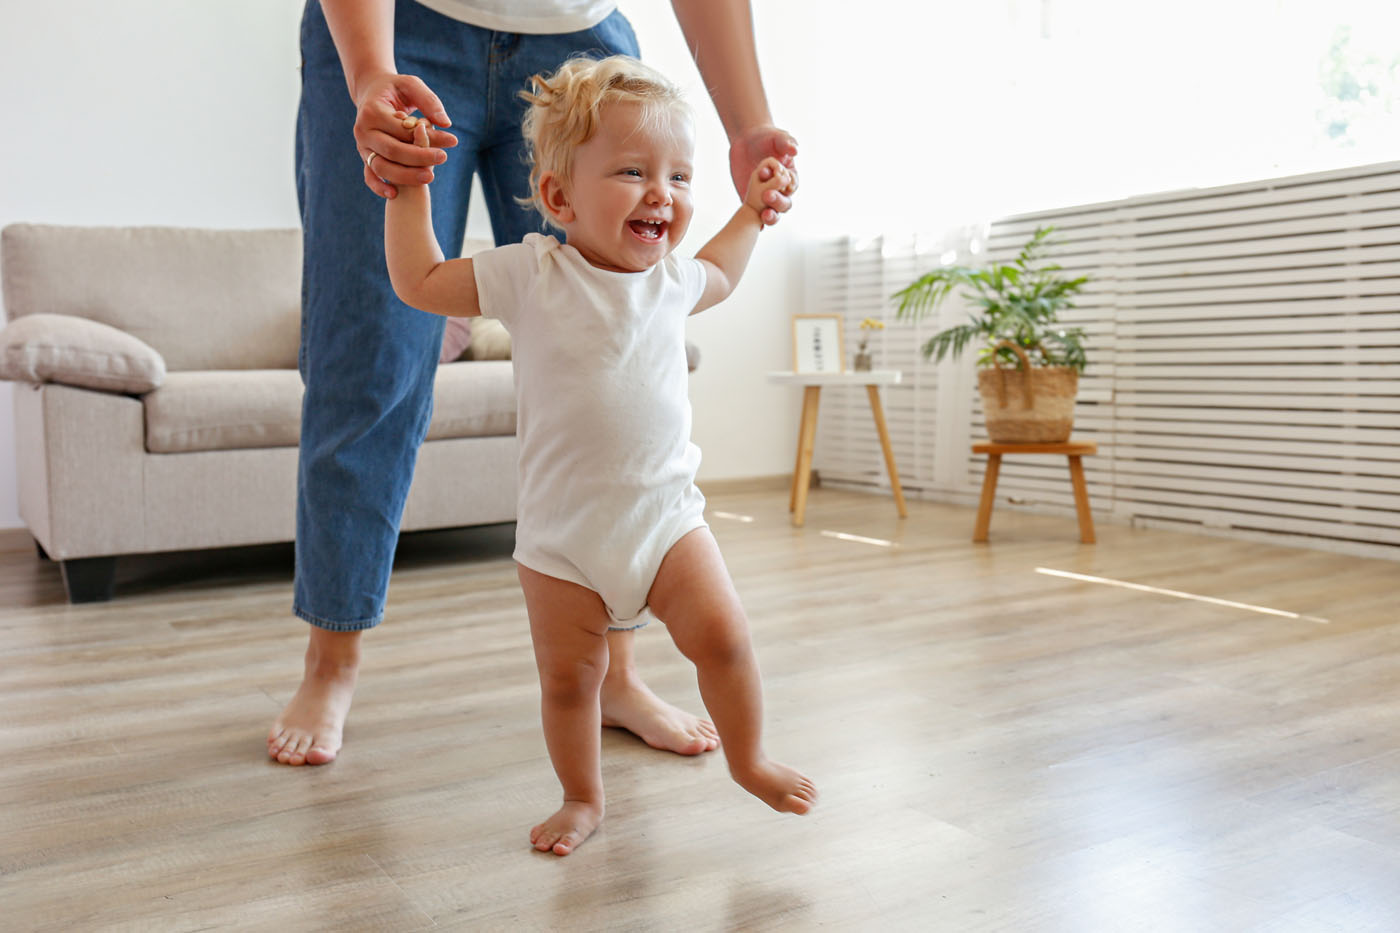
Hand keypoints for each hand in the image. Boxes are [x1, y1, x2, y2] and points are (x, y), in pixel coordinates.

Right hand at [353, 73, 456, 198]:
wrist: (371, 92)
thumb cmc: (395, 88)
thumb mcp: (411, 85)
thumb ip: (429, 101)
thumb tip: (446, 124)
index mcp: (372, 111)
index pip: (401, 130)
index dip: (427, 137)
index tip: (451, 141)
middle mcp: (362, 130)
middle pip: (392, 151)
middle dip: (419, 158)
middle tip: (443, 158)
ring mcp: (362, 146)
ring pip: (381, 167)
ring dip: (405, 176)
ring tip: (429, 177)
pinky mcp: (365, 156)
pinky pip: (369, 175)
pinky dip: (379, 187)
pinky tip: (395, 194)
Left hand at [729, 125, 798, 225]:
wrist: (747, 141)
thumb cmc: (767, 137)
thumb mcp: (777, 137)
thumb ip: (786, 142)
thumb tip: (795, 149)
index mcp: (790, 176)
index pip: (792, 186)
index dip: (787, 186)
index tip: (780, 180)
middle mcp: (780, 190)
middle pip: (785, 203)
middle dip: (778, 202)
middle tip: (767, 195)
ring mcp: (766, 197)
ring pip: (773, 213)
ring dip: (771, 217)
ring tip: (764, 215)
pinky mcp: (752, 201)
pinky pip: (755, 215)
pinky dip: (756, 222)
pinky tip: (752, 224)